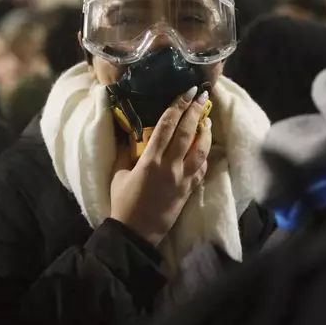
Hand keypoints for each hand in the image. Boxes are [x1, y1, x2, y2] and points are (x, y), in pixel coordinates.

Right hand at [110, 87, 211, 245]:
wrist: (137, 232)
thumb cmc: (123, 202)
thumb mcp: (118, 174)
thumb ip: (125, 152)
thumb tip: (128, 134)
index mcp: (150, 160)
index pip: (167, 126)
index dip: (177, 107)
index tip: (185, 93)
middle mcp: (170, 166)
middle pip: (187, 133)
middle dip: (195, 111)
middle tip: (201, 95)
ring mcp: (183, 178)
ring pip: (200, 149)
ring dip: (205, 131)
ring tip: (206, 118)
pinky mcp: (189, 190)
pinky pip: (202, 168)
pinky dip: (206, 154)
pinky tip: (207, 144)